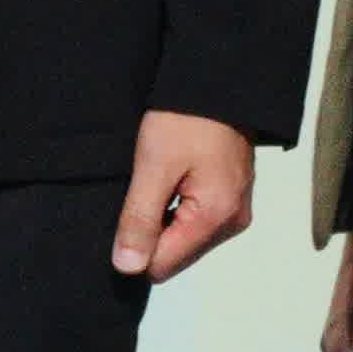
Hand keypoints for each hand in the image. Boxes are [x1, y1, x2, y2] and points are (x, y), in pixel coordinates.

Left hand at [111, 111, 255, 281]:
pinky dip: (173, 208)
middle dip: (148, 233)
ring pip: (182, 238)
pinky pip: (193, 221)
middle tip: (136, 193)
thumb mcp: (153, 166)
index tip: (119, 216)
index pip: (163, 266)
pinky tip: (164, 181)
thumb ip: (140, 219)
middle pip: (174, 255)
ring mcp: (234, 210)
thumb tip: (127, 267)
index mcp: (216, 218)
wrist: (217, 84)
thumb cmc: (186, 118)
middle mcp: (232, 222)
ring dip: (159, 219)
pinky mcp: (229, 197)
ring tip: (151, 183)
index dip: (133, 248)